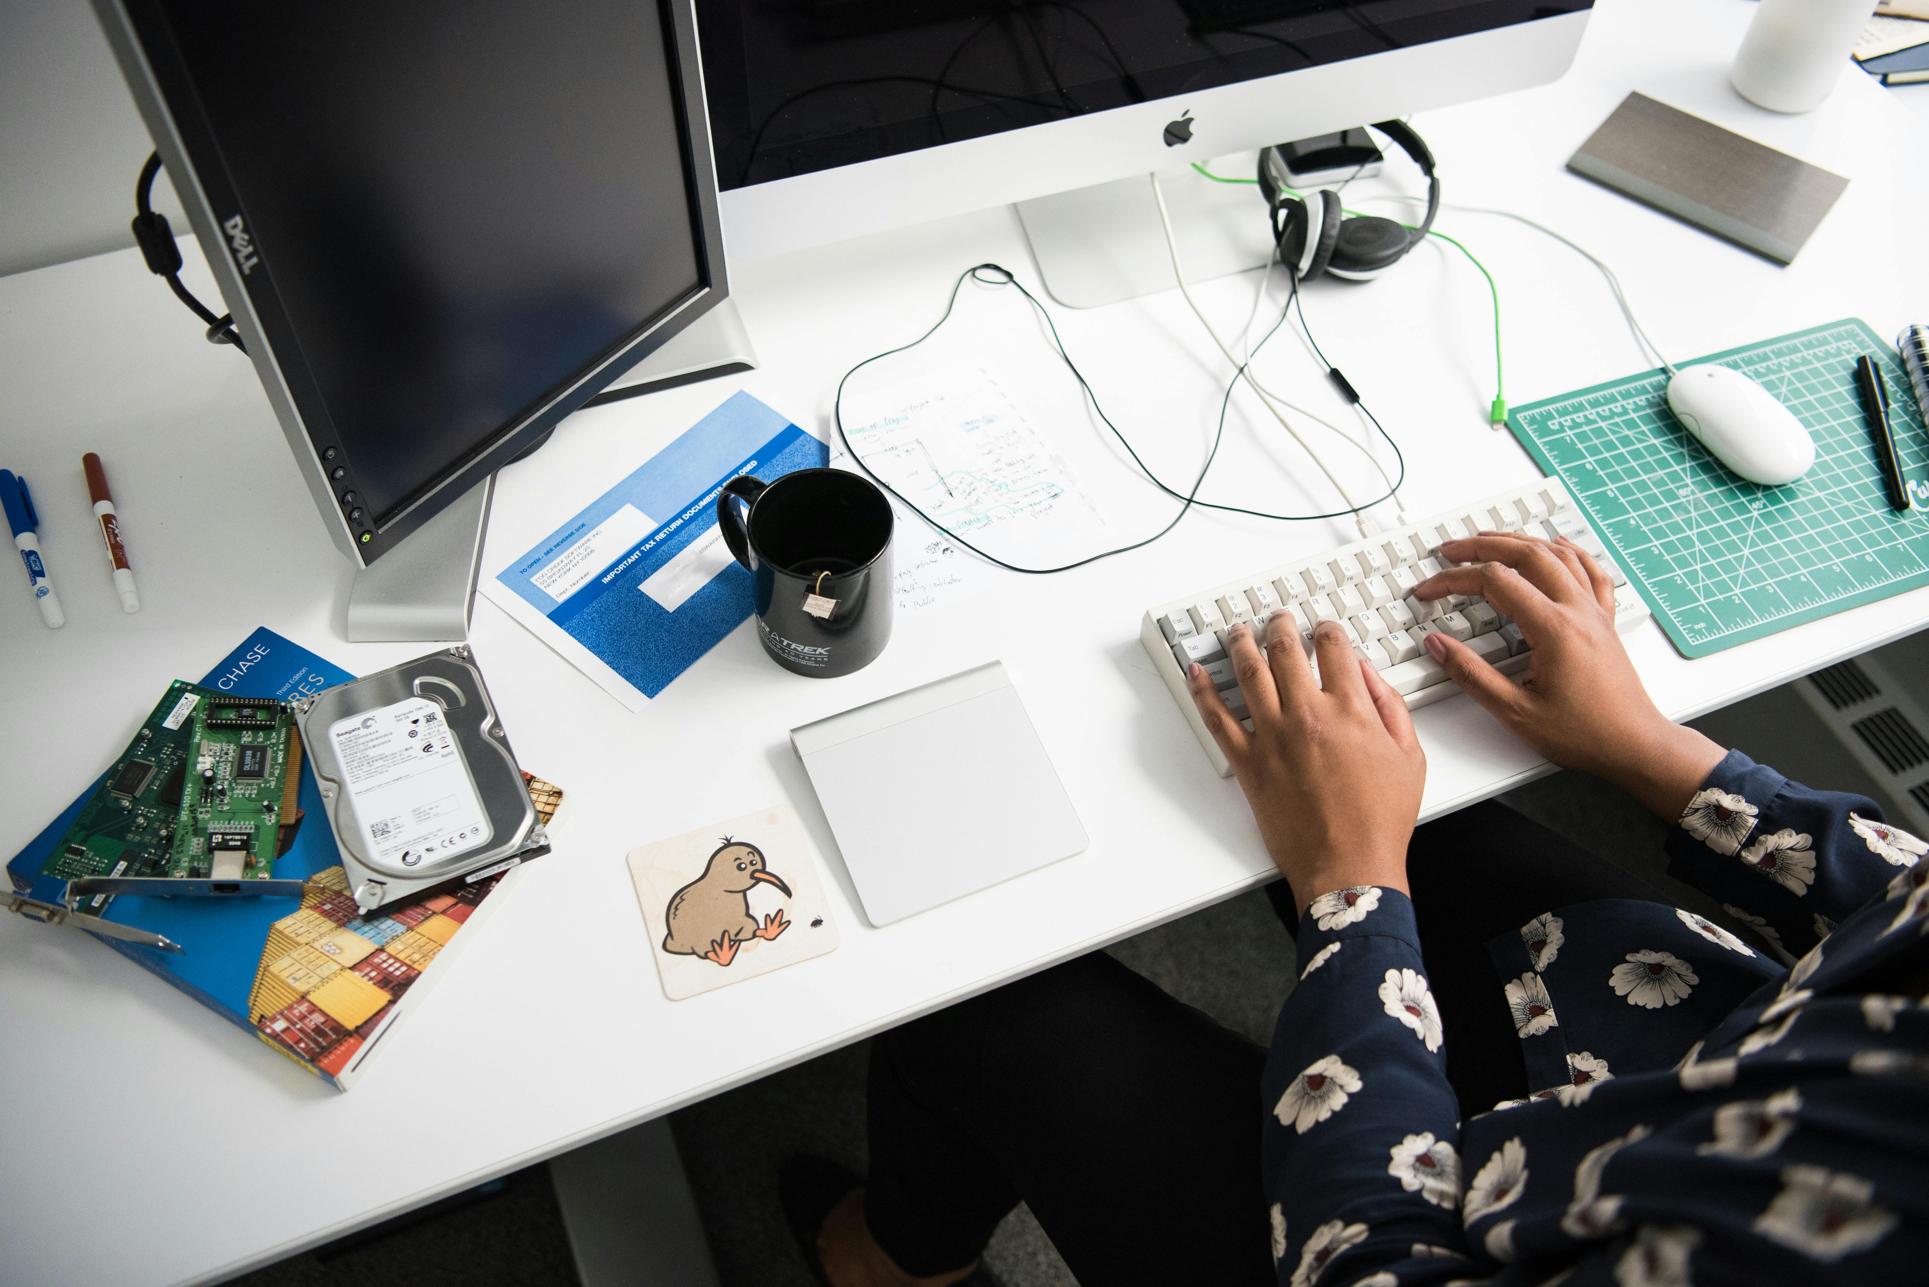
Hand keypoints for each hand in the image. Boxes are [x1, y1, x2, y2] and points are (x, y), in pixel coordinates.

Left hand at [1189, 615, 1425, 911]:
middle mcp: (1308, 715)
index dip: (1326, 630)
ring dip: (1240, 644)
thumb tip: (1368, 673)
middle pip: (1285, 651)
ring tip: (1238, 630)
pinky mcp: (1248, 764)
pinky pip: (1217, 719)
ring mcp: (1273, 737)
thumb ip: (1390, 707)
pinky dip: (1203, 692)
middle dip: (1280, 626)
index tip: (1322, 628)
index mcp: (1351, 709)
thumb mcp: (1409, 757)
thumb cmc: (1380, 820)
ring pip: (1248, 673)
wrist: (1349, 867)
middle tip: (1277, 618)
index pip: (1333, 648)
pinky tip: (1196, 673)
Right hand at [1411, 531, 1722, 818]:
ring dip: (1520, 540)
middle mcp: (1577, 610)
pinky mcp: (1604, 621)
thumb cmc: (1584, 734)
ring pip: (1558, 555)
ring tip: (1490, 539)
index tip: (1429, 591)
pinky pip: (1590, 570)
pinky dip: (1569, 551)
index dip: (1454, 580)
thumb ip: (1471, 674)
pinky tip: (1558, 544)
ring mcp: (1594, 612)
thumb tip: (1437, 645)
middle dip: (1482, 546)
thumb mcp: (1515, 711)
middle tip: (1451, 550)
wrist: (1635, 745)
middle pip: (1526, 554)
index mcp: (1553, 628)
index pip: (1494, 581)